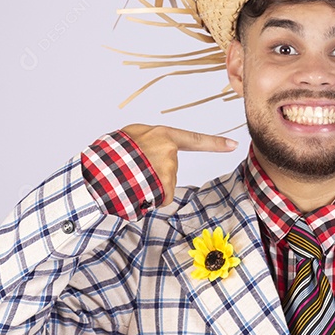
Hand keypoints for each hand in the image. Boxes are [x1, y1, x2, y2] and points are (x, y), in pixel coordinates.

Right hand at [120, 124, 237, 206]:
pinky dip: (150, 198)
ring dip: (150, 186)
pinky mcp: (165, 184)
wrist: (100, 168)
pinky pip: (161, 196)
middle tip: (134, 170)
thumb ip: (150, 141)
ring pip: (164, 184)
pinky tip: (136, 190)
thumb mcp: (132, 135)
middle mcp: (169, 150)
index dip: (215, 143)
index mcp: (163, 135)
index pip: (195, 139)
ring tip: (131, 178)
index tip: (234, 145)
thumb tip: (153, 152)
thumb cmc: (112, 152)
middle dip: (155, 174)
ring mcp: (168, 167)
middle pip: (171, 169)